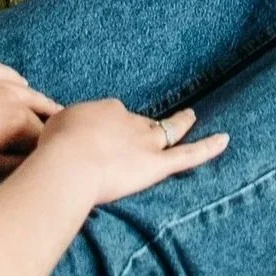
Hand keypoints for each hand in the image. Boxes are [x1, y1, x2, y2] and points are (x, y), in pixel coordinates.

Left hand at [0, 63, 58, 181]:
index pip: (45, 135)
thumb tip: (32, 166)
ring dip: (40, 100)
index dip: (52, 146)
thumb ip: (12, 168)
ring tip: (49, 107)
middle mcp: (13, 97)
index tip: (56, 154)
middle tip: (65, 128)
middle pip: (42, 108)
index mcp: (18, 122)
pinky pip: (4, 72)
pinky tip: (19, 83)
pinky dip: (16, 79)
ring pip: (27, 89)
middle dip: (54, 120)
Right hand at [35, 99, 226, 207]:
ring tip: (191, 116)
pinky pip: (188, 155)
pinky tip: (226, 140)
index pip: (112, 116)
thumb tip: (55, 138)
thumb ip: (61, 134)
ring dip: (180, 122)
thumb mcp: (50, 132)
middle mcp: (128, 121)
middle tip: (151, 120)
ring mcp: (145, 142)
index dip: (109, 127)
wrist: (68, 161)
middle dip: (144, 123)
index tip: (100, 136)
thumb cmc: (54, 149)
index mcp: (104, 111)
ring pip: (167, 131)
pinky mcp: (157, 165)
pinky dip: (208, 147)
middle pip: (140, 122)